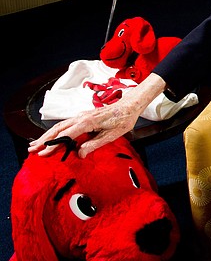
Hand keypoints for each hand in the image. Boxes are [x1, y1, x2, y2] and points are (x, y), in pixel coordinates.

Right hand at [28, 73, 166, 157]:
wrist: (129, 106)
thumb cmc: (122, 120)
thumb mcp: (111, 135)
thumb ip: (94, 145)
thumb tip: (79, 154)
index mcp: (87, 122)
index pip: (66, 136)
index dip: (53, 146)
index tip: (43, 154)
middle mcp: (81, 117)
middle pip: (58, 130)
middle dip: (43, 140)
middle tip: (31, 150)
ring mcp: (81, 116)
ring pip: (60, 126)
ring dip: (47, 135)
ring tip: (35, 145)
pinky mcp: (83, 117)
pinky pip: (66, 124)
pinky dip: (55, 132)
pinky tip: (51, 137)